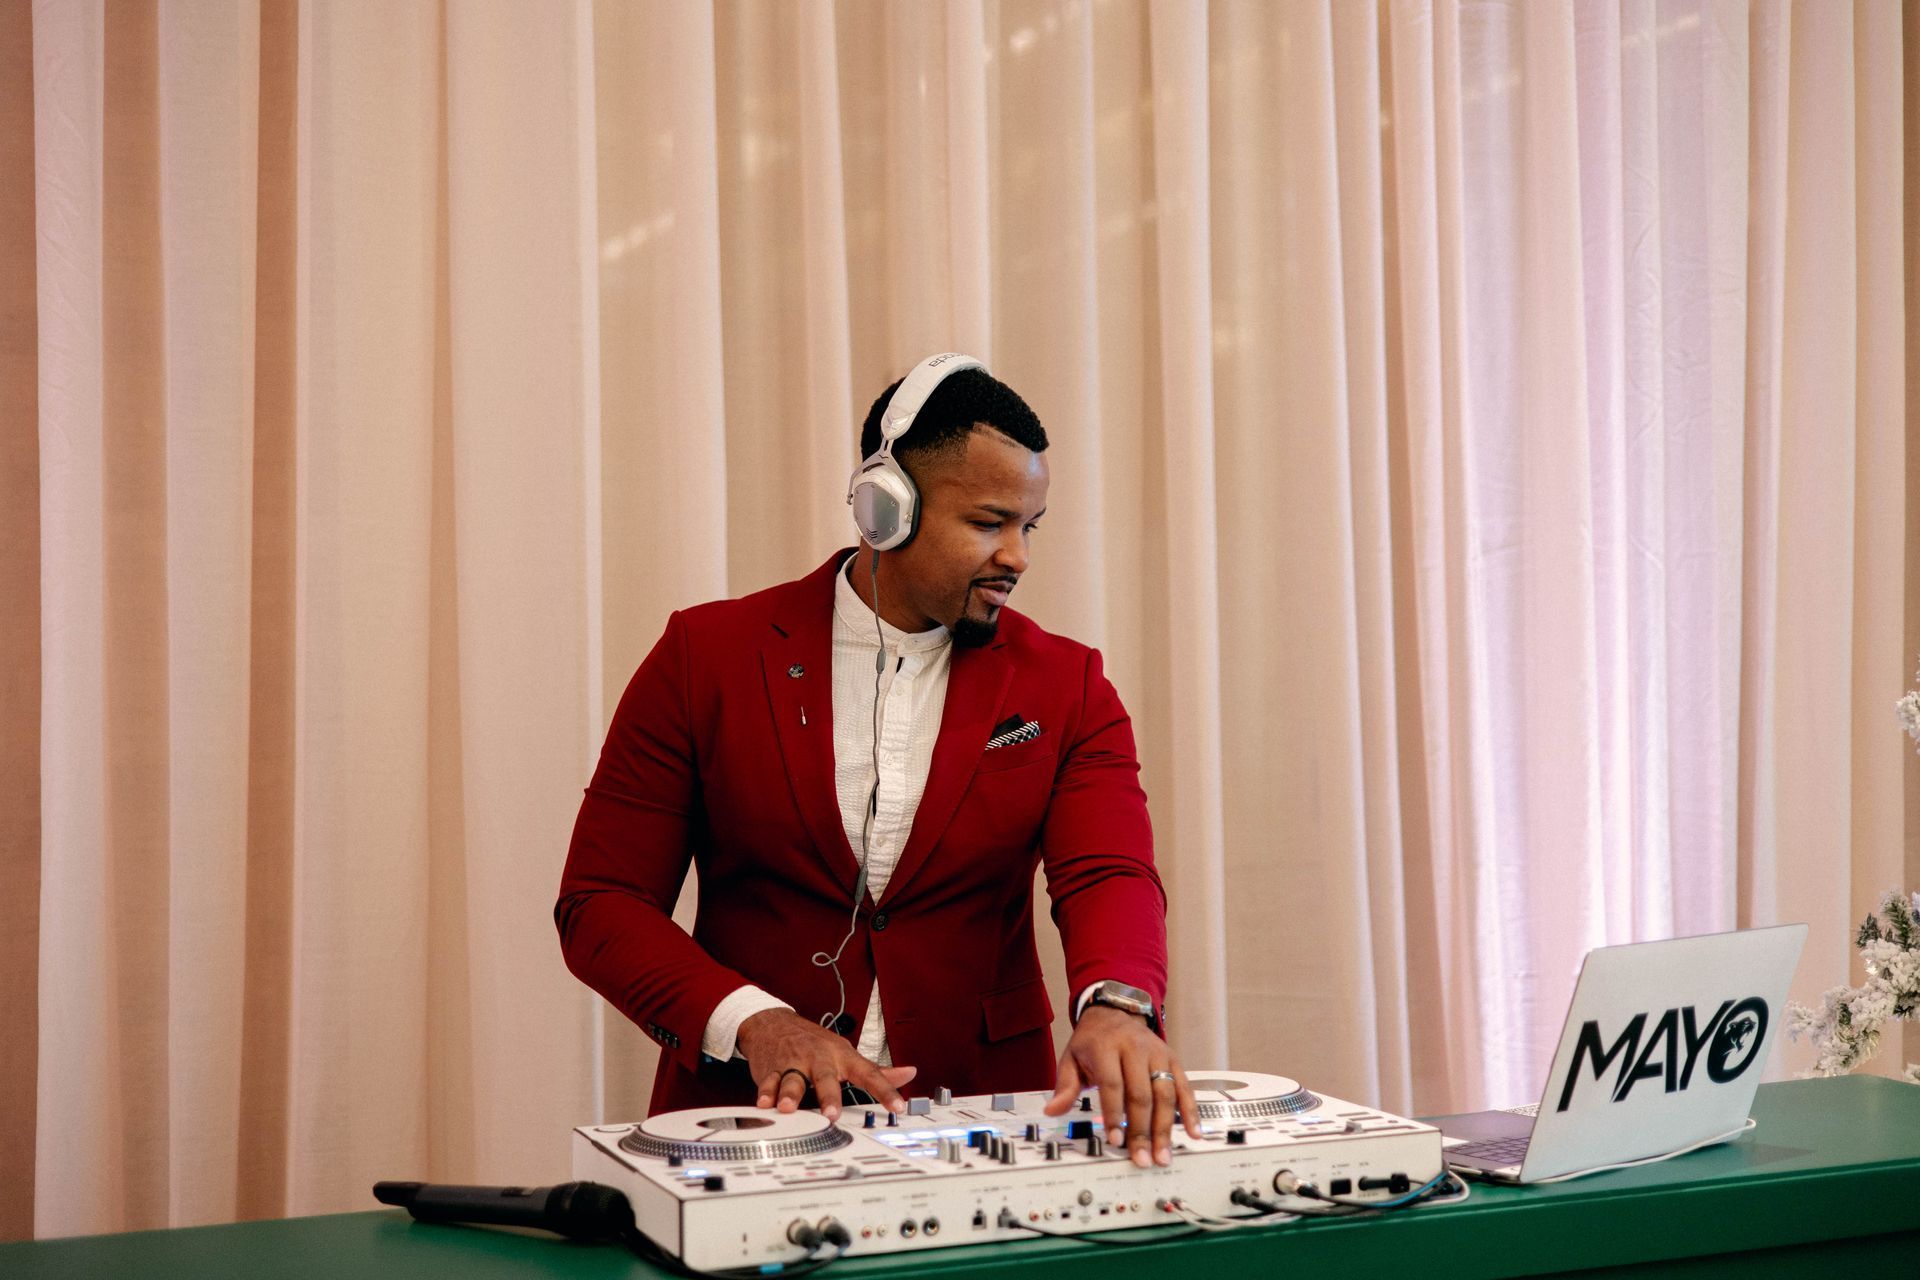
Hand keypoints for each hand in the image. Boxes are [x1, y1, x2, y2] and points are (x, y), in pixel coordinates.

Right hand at [736, 1008, 916, 1120]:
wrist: (774, 1023)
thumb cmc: (815, 1043)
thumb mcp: (847, 1053)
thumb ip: (876, 1070)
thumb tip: (908, 1073)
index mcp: (842, 1057)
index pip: (869, 1074)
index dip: (885, 1090)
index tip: (898, 1106)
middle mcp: (819, 1059)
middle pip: (825, 1077)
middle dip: (828, 1095)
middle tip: (832, 1113)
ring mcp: (794, 1063)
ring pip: (793, 1079)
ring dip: (790, 1094)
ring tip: (788, 1107)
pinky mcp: (772, 1070)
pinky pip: (768, 1082)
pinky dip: (766, 1092)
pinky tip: (765, 1103)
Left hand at [1042, 1006, 1200, 1166]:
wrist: (1114, 1012)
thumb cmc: (1092, 1042)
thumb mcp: (1071, 1058)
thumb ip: (1064, 1086)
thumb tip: (1052, 1111)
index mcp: (1107, 1047)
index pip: (1113, 1084)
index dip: (1115, 1114)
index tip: (1116, 1140)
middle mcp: (1136, 1049)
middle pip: (1142, 1094)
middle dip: (1142, 1130)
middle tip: (1141, 1158)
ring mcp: (1158, 1054)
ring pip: (1165, 1094)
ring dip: (1165, 1128)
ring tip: (1162, 1155)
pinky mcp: (1174, 1061)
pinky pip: (1185, 1088)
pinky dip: (1191, 1112)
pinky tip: (1194, 1133)